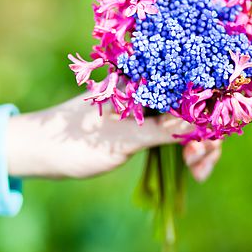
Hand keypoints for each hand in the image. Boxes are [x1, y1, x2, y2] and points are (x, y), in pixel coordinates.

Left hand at [6, 93, 220, 180]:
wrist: (41, 151)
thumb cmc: (77, 141)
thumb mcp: (124, 139)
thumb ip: (164, 130)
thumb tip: (204, 124)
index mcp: (143, 78)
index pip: (192, 87)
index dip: (209, 114)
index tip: (205, 145)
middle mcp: (151, 87)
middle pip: (197, 105)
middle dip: (206, 135)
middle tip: (198, 166)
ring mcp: (150, 105)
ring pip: (190, 121)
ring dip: (199, 145)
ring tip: (197, 173)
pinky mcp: (146, 122)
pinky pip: (177, 132)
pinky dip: (187, 149)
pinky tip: (191, 169)